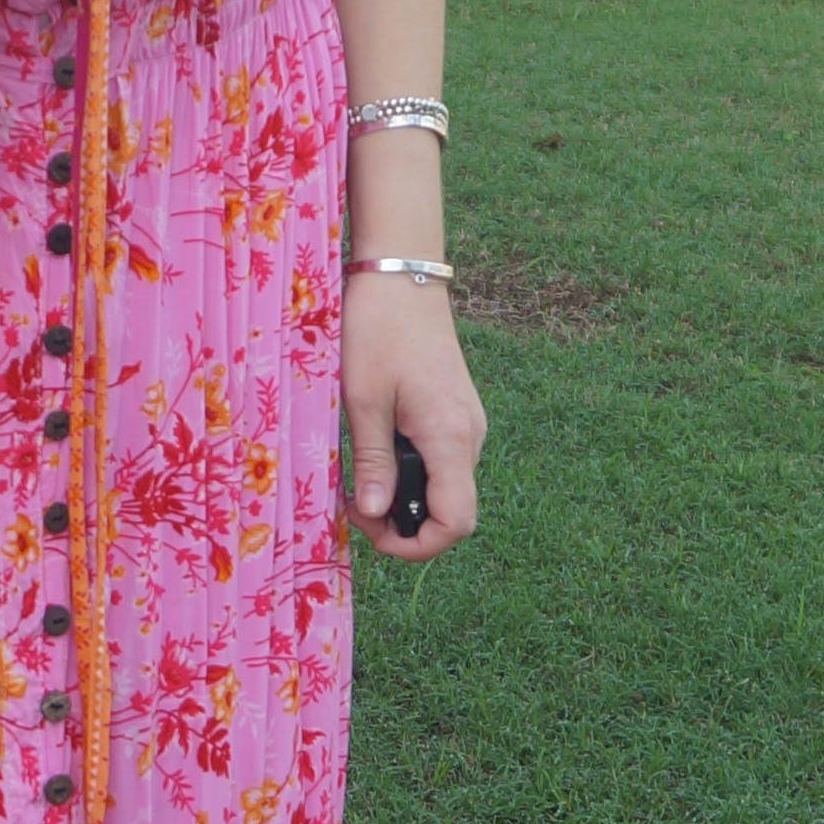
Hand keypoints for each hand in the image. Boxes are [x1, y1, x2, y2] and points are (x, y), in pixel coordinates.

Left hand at [343, 274, 483, 561]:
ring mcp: (466, 424)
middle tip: (354, 504)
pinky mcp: (455, 413)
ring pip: (445, 487)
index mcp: (450, 436)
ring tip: (359, 480)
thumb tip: (374, 514)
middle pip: (452, 511)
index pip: (456, 523)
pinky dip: (411, 473)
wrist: (402, 277)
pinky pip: (440, 462)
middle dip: (404, 524)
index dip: (417, 545)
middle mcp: (469, 436)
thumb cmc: (377, 331)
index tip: (372, 533)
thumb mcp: (363, 401)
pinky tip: (377, 455)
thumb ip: (372, 462)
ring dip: (405, 497)